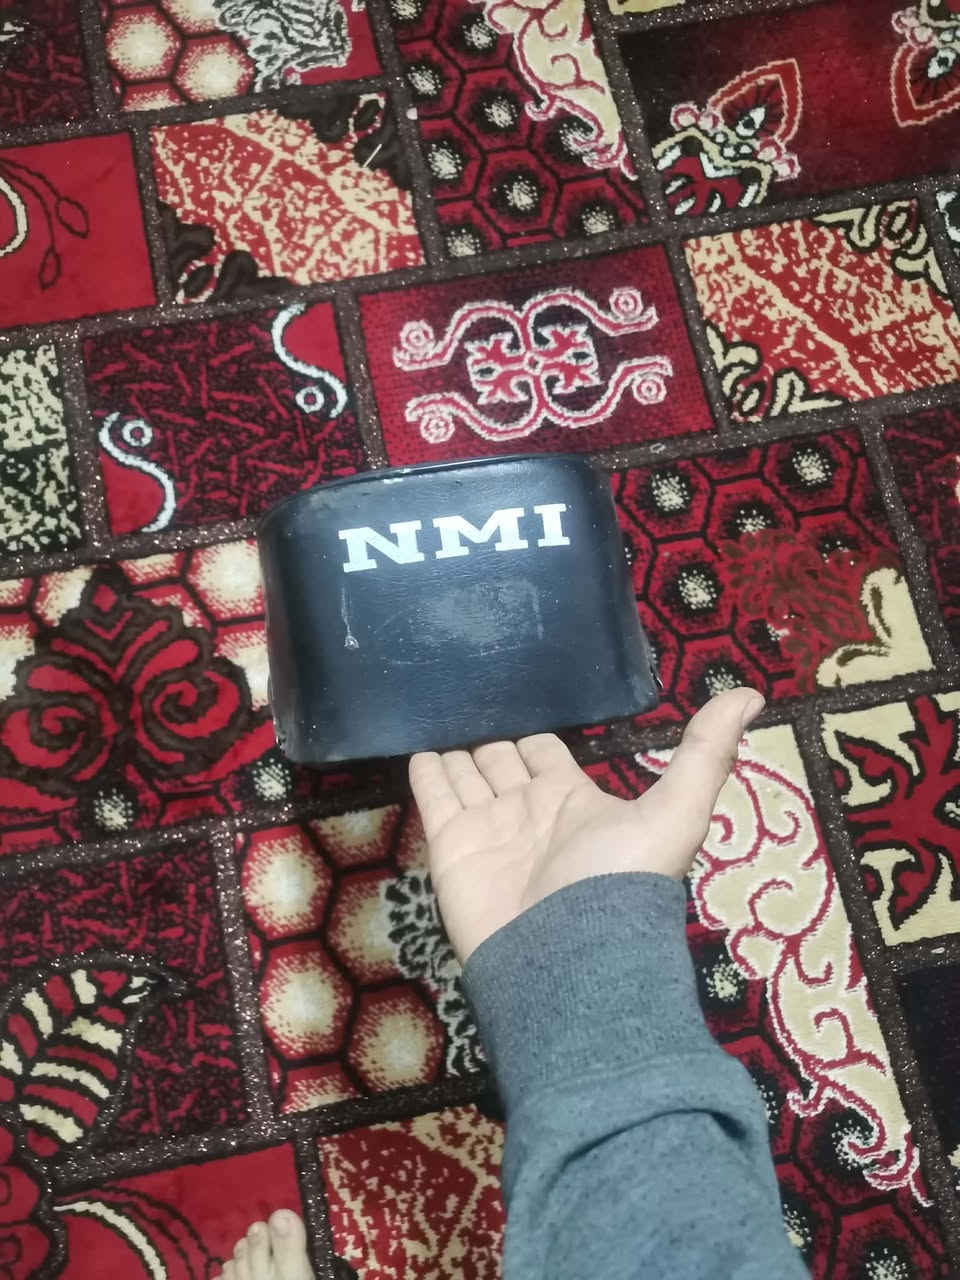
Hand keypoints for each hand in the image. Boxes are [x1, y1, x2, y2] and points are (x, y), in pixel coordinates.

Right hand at [408, 687, 763, 963]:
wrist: (568, 959)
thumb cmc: (621, 882)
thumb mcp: (677, 810)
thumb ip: (705, 751)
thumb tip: (753, 693)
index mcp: (576, 800)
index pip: (547, 754)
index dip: (534, 736)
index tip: (519, 702)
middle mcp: (529, 810)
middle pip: (502, 762)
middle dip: (490, 739)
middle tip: (466, 701)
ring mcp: (488, 829)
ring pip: (467, 776)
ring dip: (456, 750)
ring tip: (435, 716)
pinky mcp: (451, 847)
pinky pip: (435, 799)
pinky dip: (426, 772)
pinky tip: (417, 748)